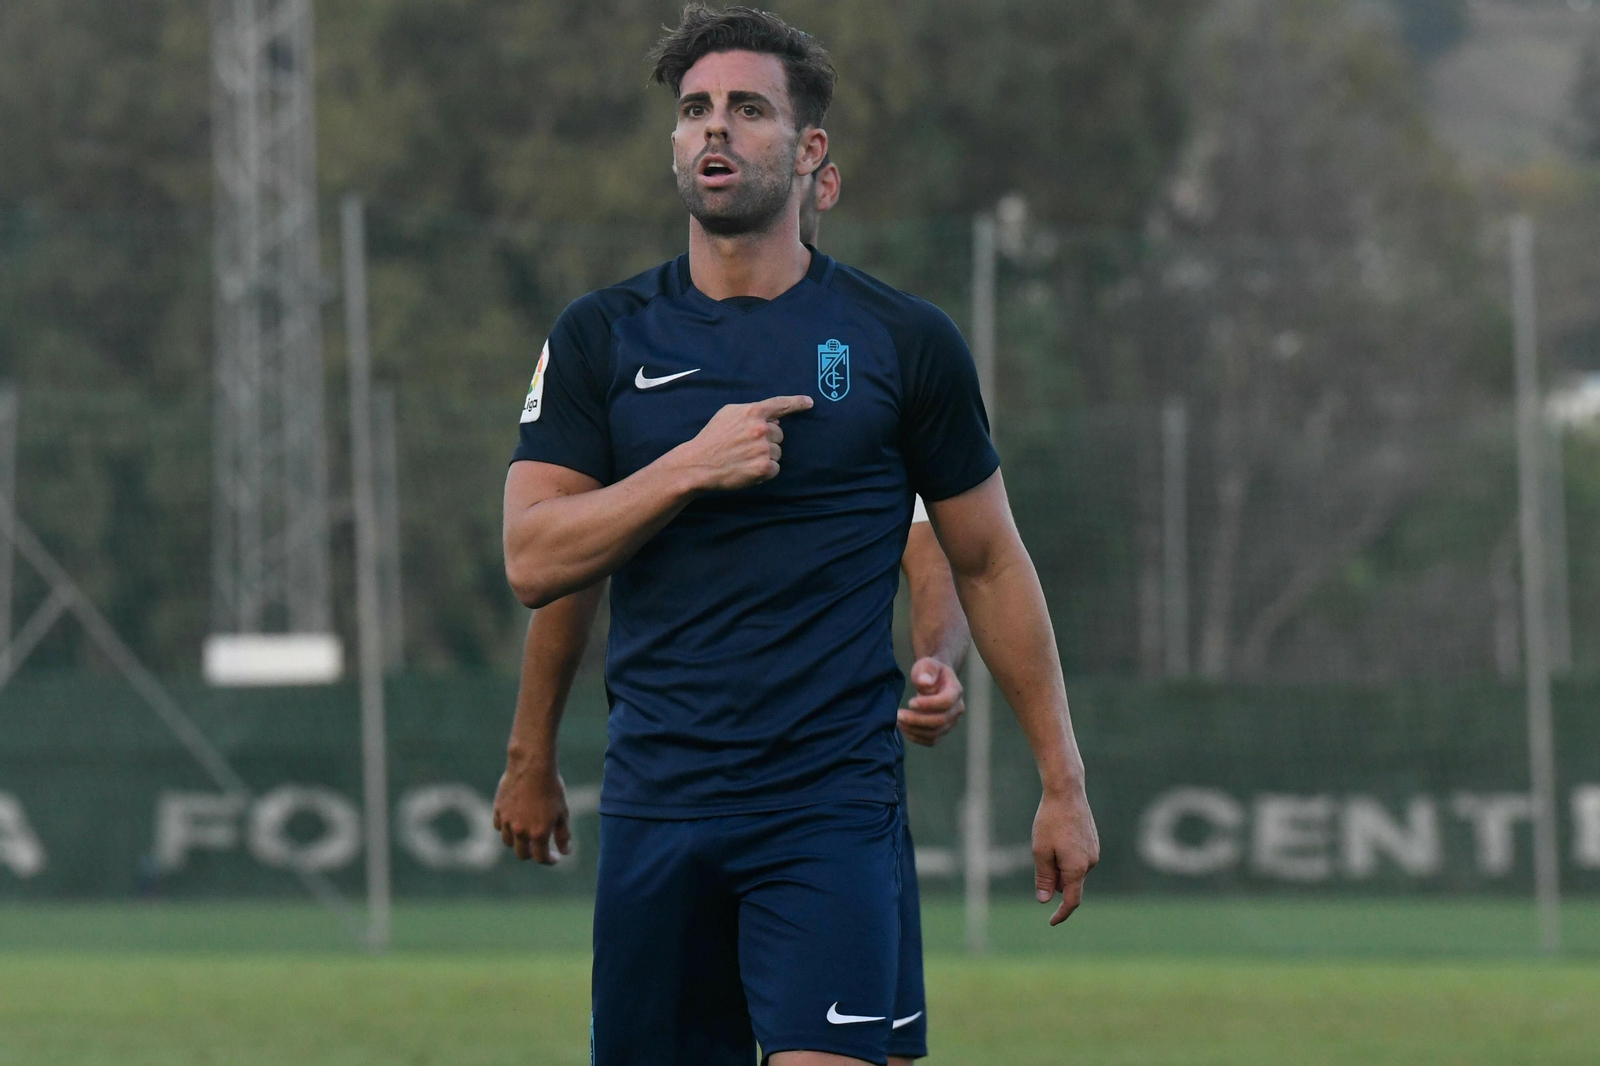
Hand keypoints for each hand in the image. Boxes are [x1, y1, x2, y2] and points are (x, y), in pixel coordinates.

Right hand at [493, 761, 570, 864]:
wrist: (532, 766)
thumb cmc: (551, 788)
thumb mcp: (562, 812)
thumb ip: (563, 834)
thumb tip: (565, 852)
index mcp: (539, 833)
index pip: (540, 857)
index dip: (549, 860)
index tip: (555, 857)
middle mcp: (521, 831)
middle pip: (522, 854)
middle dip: (532, 854)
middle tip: (540, 847)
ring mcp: (507, 821)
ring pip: (509, 842)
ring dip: (518, 842)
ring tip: (527, 835)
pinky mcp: (498, 810)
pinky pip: (499, 826)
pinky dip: (507, 828)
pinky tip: (516, 822)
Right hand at [674, 395, 813, 491]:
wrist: (699, 463)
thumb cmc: (712, 438)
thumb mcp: (728, 414)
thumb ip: (751, 412)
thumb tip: (775, 418)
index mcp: (753, 412)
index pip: (781, 405)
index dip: (797, 403)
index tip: (809, 403)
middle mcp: (761, 429)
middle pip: (779, 434)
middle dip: (768, 440)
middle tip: (746, 446)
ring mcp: (764, 449)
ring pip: (778, 452)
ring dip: (766, 456)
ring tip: (745, 458)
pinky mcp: (763, 468)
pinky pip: (774, 468)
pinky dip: (765, 471)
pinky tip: (748, 469)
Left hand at [897, 657, 963, 745]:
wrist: (935, 680)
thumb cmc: (929, 671)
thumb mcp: (927, 664)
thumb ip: (927, 670)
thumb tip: (925, 682)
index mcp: (956, 690)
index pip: (946, 701)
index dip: (928, 704)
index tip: (910, 702)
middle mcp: (957, 709)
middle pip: (940, 720)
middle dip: (917, 720)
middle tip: (898, 715)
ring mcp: (951, 722)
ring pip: (935, 733)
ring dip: (914, 730)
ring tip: (898, 721)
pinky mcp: (942, 731)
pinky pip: (931, 740)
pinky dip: (916, 737)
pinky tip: (904, 728)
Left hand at [1032, 785, 1098, 924]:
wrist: (1067, 792)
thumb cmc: (1050, 821)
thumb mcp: (1040, 851)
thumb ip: (1044, 878)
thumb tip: (1046, 901)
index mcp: (1078, 868)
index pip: (1072, 900)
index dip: (1061, 913)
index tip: (1051, 921)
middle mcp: (1091, 863)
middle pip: (1069, 883)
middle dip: (1055, 878)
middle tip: (1041, 854)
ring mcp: (1094, 852)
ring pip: (1073, 870)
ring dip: (1059, 865)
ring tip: (1050, 839)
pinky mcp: (1093, 842)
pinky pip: (1078, 858)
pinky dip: (1066, 856)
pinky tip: (1059, 835)